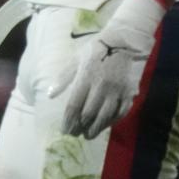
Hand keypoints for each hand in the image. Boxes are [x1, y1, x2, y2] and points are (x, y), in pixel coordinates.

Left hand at [51, 0, 164, 139]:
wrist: (125, 43)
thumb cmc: (96, 50)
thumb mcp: (76, 59)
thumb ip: (63, 77)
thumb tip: (49, 94)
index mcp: (86, 77)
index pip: (74, 105)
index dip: (68, 120)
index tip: (64, 129)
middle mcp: (101, 87)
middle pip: (88, 114)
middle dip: (80, 127)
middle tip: (74, 134)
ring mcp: (117, 91)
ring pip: (104, 117)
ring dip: (95, 128)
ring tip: (87, 135)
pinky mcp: (129, 94)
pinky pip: (120, 113)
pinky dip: (111, 122)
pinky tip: (104, 126)